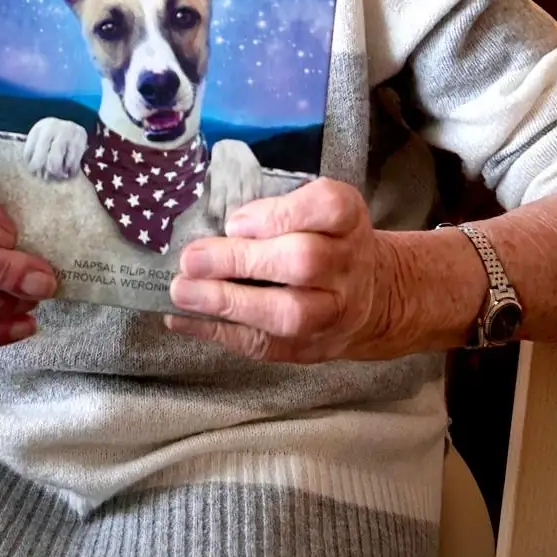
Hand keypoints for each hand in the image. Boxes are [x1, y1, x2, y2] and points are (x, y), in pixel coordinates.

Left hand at [165, 179, 403, 361]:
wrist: (372, 296)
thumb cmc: (325, 241)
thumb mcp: (314, 210)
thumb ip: (275, 210)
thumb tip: (220, 226)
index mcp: (347, 220)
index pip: (328, 207)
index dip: (279, 215)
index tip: (235, 222)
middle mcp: (348, 265)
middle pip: (303, 261)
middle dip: (242, 260)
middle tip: (193, 258)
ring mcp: (334, 312)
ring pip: (289, 313)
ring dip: (230, 303)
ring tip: (184, 292)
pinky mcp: (312, 348)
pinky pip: (265, 345)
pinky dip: (220, 332)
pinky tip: (184, 319)